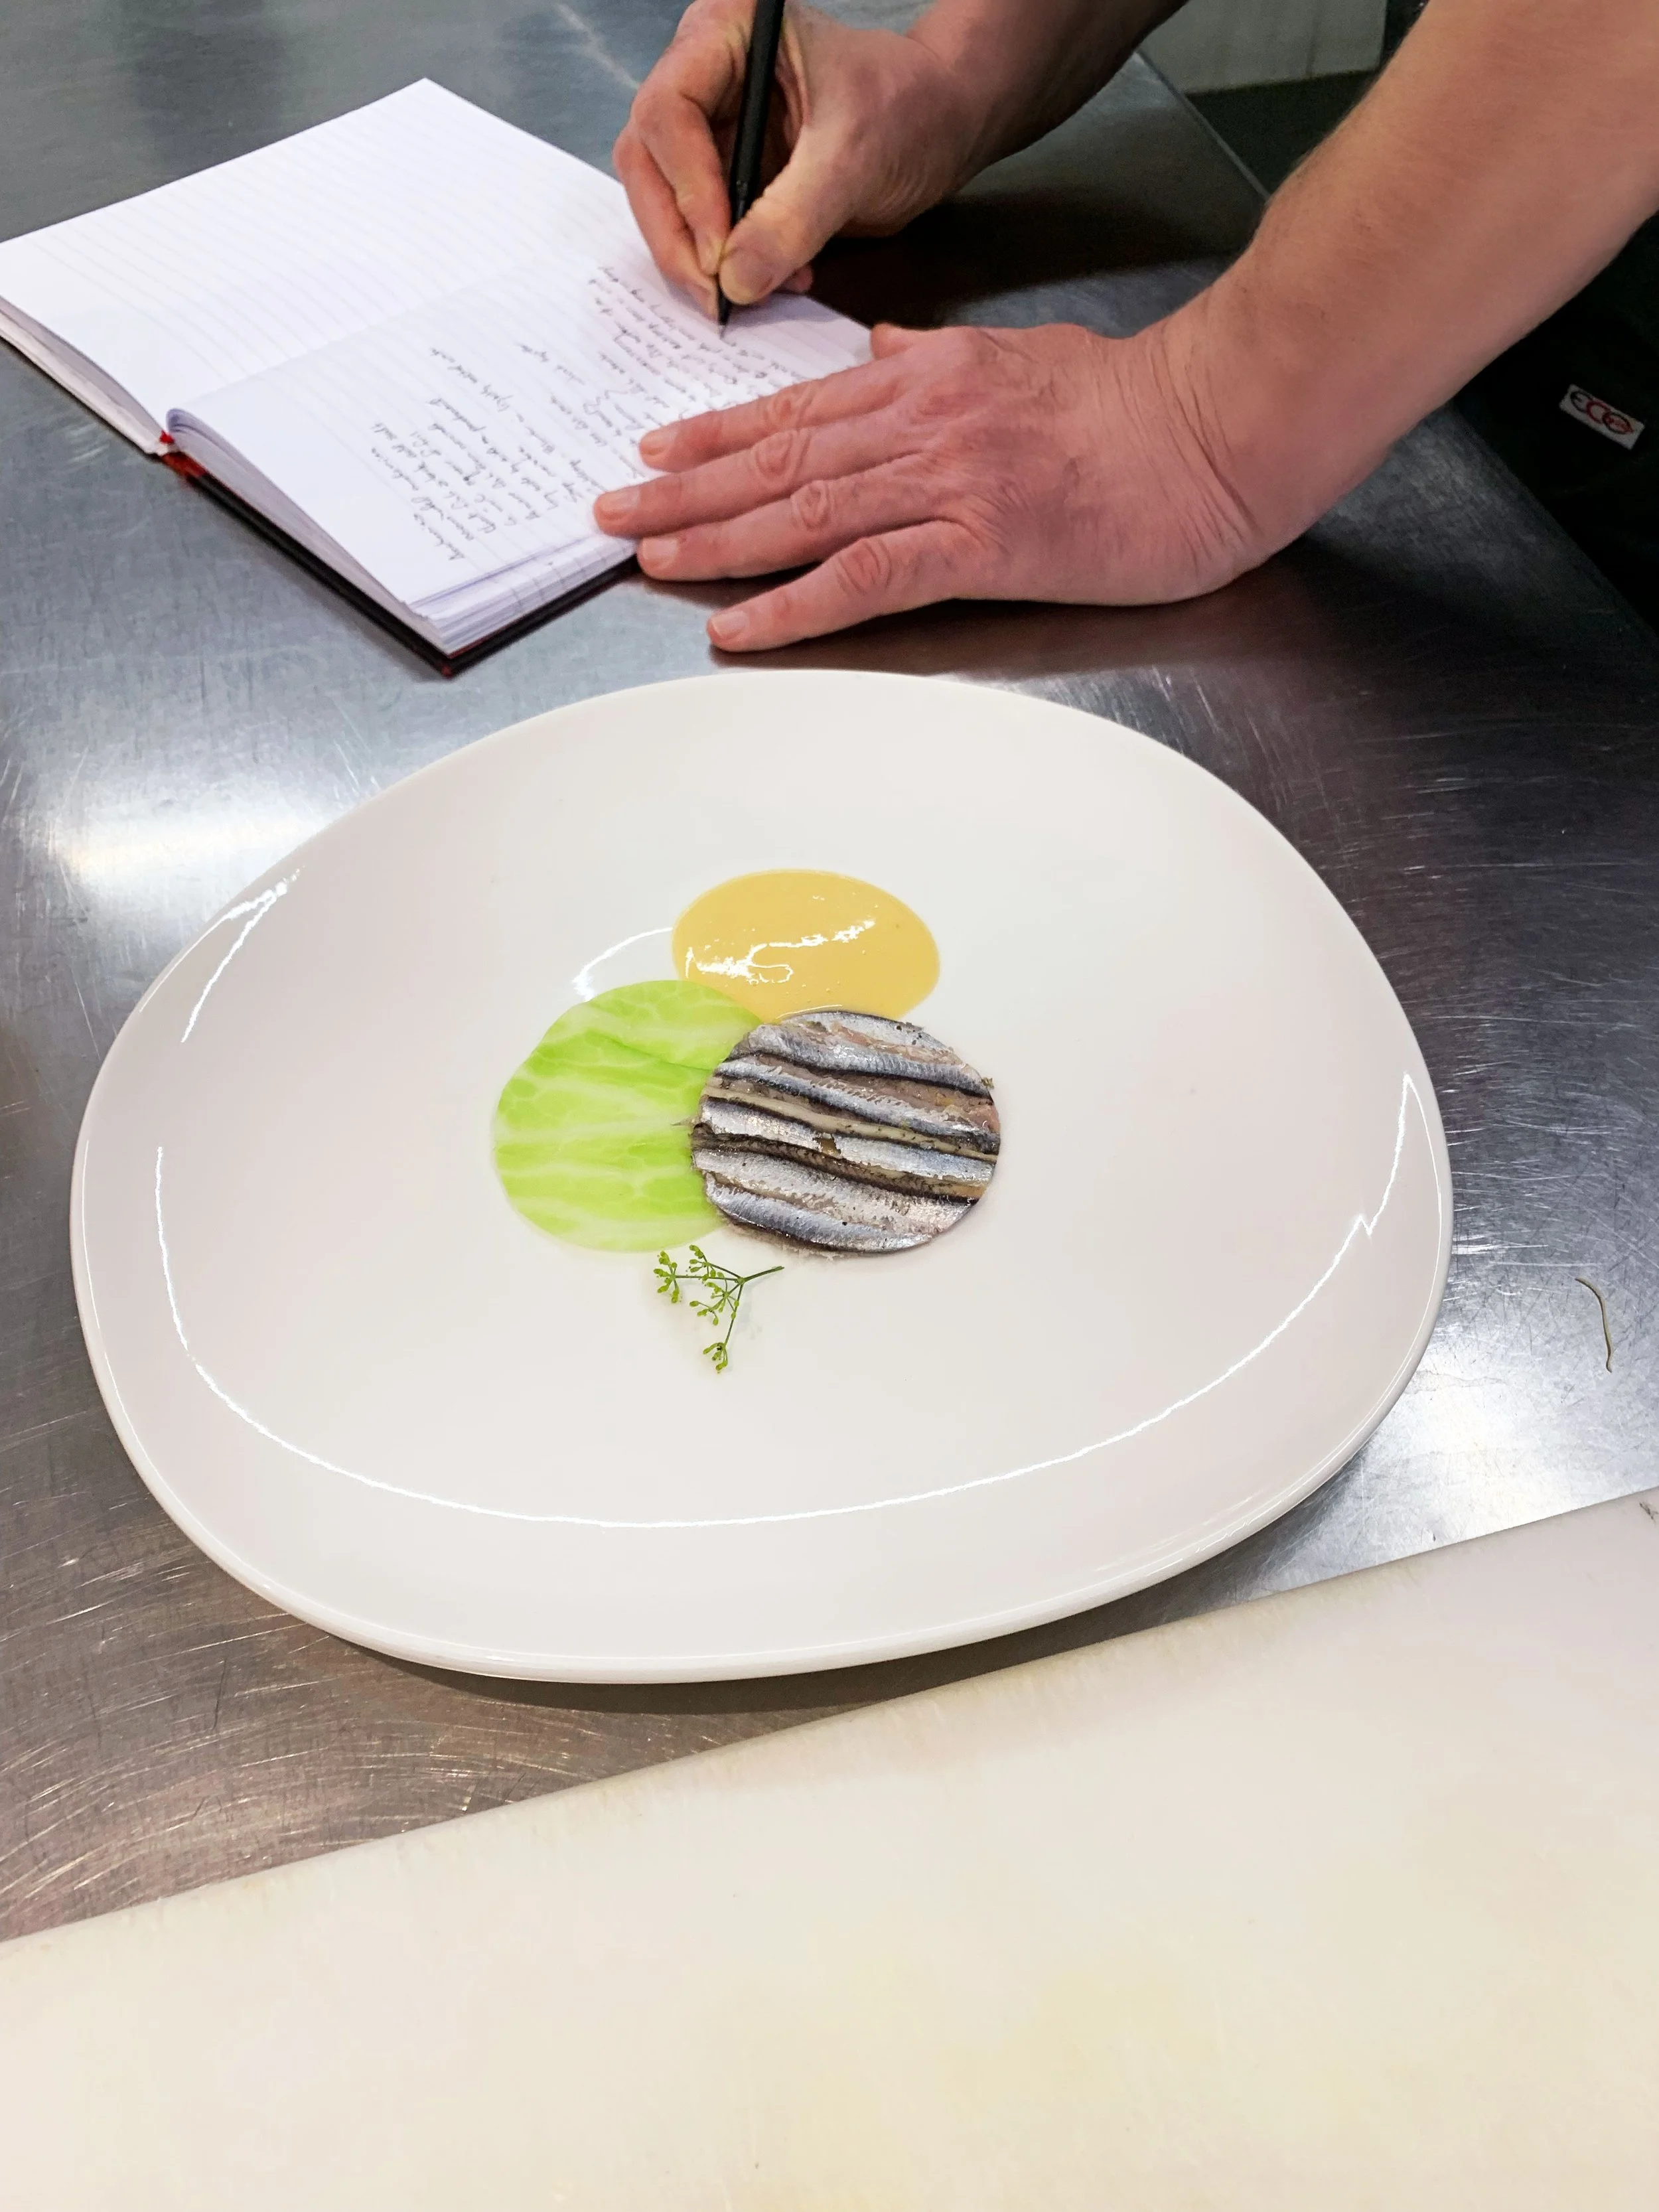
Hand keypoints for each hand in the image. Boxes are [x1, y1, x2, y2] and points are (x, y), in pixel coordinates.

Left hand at [592, 317, 1270, 649]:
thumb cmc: (1135, 403)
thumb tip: (883, 356)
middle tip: (615, 515)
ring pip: (804, 512)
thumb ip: (940, 362)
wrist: (1217, 427)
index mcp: (928, 376)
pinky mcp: (982, 545)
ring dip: (717, 542)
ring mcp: (948, 483)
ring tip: (649, 560)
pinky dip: (794, 605)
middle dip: (686, 491)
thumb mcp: (1021, 357)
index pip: (799, 408)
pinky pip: (866, 579)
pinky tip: (740, 626)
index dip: (717, 435)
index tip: (657, 454)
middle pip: (779, 459)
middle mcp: (921, 422)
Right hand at [613, 0, 977, 317]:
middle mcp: (705, 76)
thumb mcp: (852, 158)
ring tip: (751, 290)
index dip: (686, 186)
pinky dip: (730, 266)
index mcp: (727, 34)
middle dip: (678, 235)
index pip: (668, 111)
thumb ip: (792, 217)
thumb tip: (734, 281)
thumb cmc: (907, 107)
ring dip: (702, 259)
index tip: (720, 250)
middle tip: (714, 294)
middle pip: (649, 161)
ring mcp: (713, 129)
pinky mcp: (731, 176)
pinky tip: (776, 279)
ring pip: (667, 202)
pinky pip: (704, 230)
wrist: (943, 127)